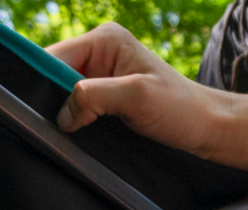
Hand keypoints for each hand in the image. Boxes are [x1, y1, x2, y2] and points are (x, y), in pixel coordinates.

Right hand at [47, 24, 228, 156]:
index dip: (44, 83)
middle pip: (53, 73)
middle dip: (53, 99)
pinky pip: (75, 105)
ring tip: (72, 130)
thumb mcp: (136, 97)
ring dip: (63, 112)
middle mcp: (99, 51)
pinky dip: (74, 119)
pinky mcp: (104, 95)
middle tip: (60, 126)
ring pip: (61, 92)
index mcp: (105, 39)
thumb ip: (95, 96)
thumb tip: (62, 113)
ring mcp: (100, 73)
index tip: (44, 113)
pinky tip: (78, 132)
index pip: (54, 55)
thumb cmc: (179, 107)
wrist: (203, 127)